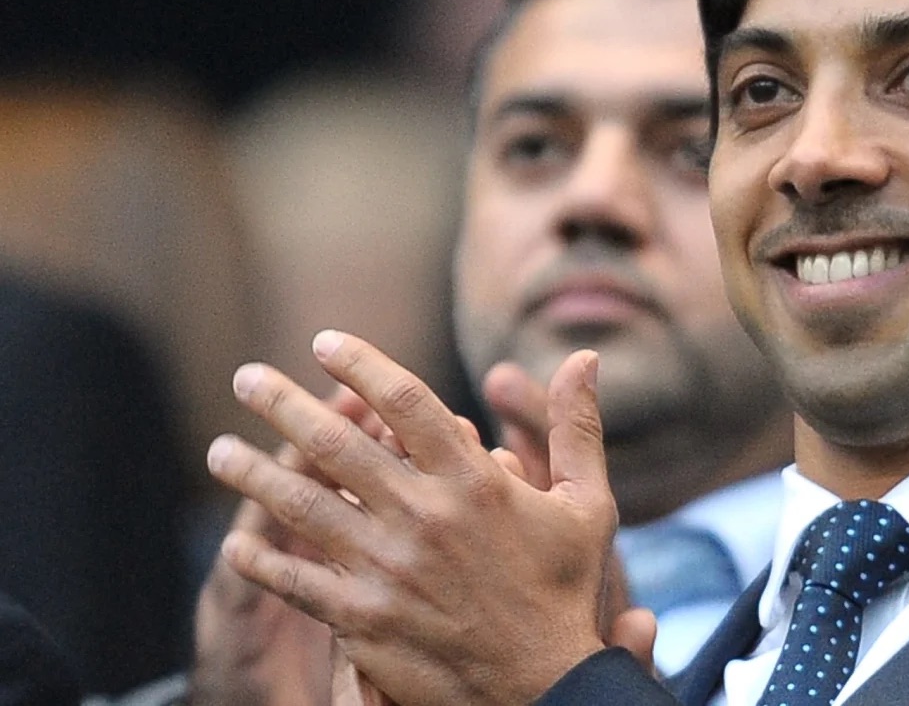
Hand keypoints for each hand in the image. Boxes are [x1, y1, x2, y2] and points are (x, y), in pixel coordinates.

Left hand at [206, 331, 622, 705]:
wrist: (546, 686)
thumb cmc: (566, 590)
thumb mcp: (586, 503)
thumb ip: (575, 427)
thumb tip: (583, 358)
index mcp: (473, 480)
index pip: (405, 401)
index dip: (361, 364)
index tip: (324, 341)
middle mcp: (423, 515)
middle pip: (336, 443)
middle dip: (281, 404)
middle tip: (246, 377)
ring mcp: (387, 568)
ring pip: (302, 507)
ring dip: (252, 474)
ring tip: (218, 451)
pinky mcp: (364, 619)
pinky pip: (296, 581)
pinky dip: (260, 562)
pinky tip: (234, 546)